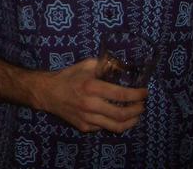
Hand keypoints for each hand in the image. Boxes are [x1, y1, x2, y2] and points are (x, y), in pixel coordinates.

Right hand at [33, 58, 147, 132]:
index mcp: (91, 86)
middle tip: (142, 105)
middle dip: (137, 110)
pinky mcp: (84, 127)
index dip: (136, 95)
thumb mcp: (85, 65)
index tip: (144, 92)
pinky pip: (104, 128)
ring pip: (115, 126)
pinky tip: (118, 117)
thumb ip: (103, 65)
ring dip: (131, 121)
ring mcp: (87, 118)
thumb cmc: (68, 76)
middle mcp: (90, 104)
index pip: (120, 94)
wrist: (48, 93)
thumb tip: (121, 67)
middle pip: (121, 114)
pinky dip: (115, 123)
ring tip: (136, 115)